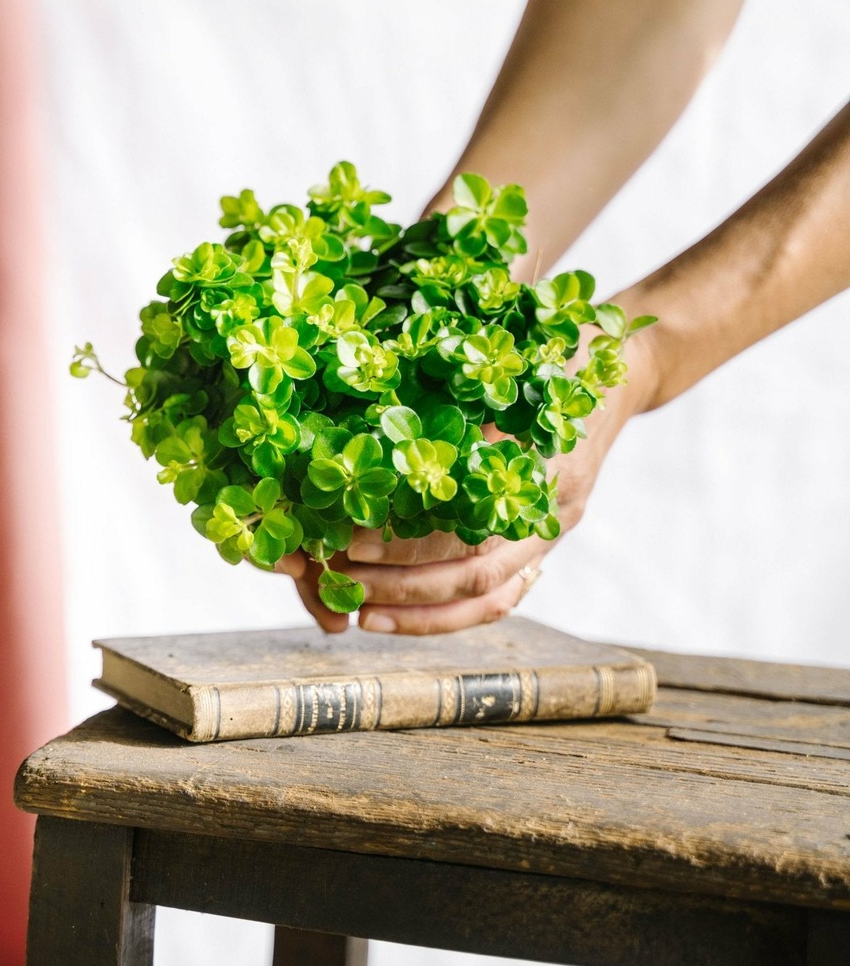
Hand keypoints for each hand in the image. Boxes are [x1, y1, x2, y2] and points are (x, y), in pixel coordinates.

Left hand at [277, 327, 658, 634]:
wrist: (624, 371)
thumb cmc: (558, 351)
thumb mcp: (513, 361)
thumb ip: (460, 397)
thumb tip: (376, 432)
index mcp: (544, 466)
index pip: (470, 528)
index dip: (408, 542)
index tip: (352, 541)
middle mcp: (554, 508)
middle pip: (477, 573)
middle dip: (403, 586)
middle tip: (341, 582)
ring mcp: (555, 530)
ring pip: (491, 597)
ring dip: (424, 614)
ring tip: (362, 614)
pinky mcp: (547, 540)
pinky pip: (504, 596)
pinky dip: (453, 613)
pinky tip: (404, 614)